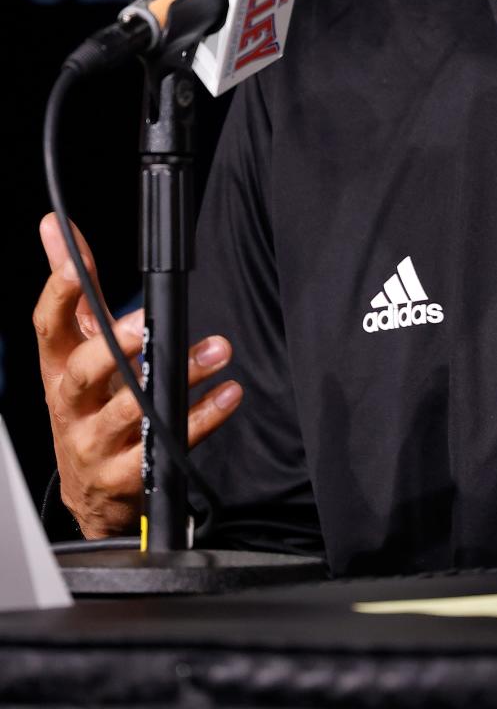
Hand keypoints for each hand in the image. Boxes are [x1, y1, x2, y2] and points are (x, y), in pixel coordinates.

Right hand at [34, 213, 242, 539]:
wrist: (91, 491)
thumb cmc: (88, 403)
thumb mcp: (77, 346)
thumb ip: (75, 289)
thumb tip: (54, 226)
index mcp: (57, 369)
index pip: (48, 328)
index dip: (57, 297)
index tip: (75, 268)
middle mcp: (70, 406)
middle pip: (84, 374)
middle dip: (115, 347)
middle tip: (148, 322)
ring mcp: (96, 443)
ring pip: (132, 411)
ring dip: (179, 376)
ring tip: (217, 351)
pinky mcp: (127, 474)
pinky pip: (165, 446)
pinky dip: (201, 419)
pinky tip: (227, 393)